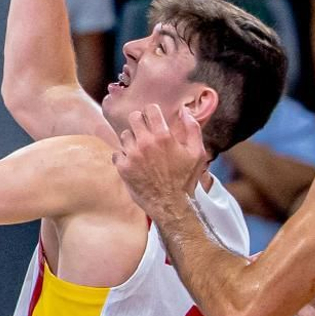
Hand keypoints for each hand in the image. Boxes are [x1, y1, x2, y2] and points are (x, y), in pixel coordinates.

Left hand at [112, 99, 206, 214]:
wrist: (171, 205)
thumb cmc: (186, 180)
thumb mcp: (197, 153)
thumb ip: (192, 128)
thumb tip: (184, 110)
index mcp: (163, 137)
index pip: (150, 109)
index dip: (152, 112)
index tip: (154, 118)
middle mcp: (145, 143)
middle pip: (133, 118)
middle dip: (140, 122)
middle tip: (145, 131)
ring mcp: (132, 155)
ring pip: (124, 135)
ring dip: (132, 140)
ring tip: (141, 150)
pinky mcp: (122, 168)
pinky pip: (117, 152)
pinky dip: (123, 156)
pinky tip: (133, 162)